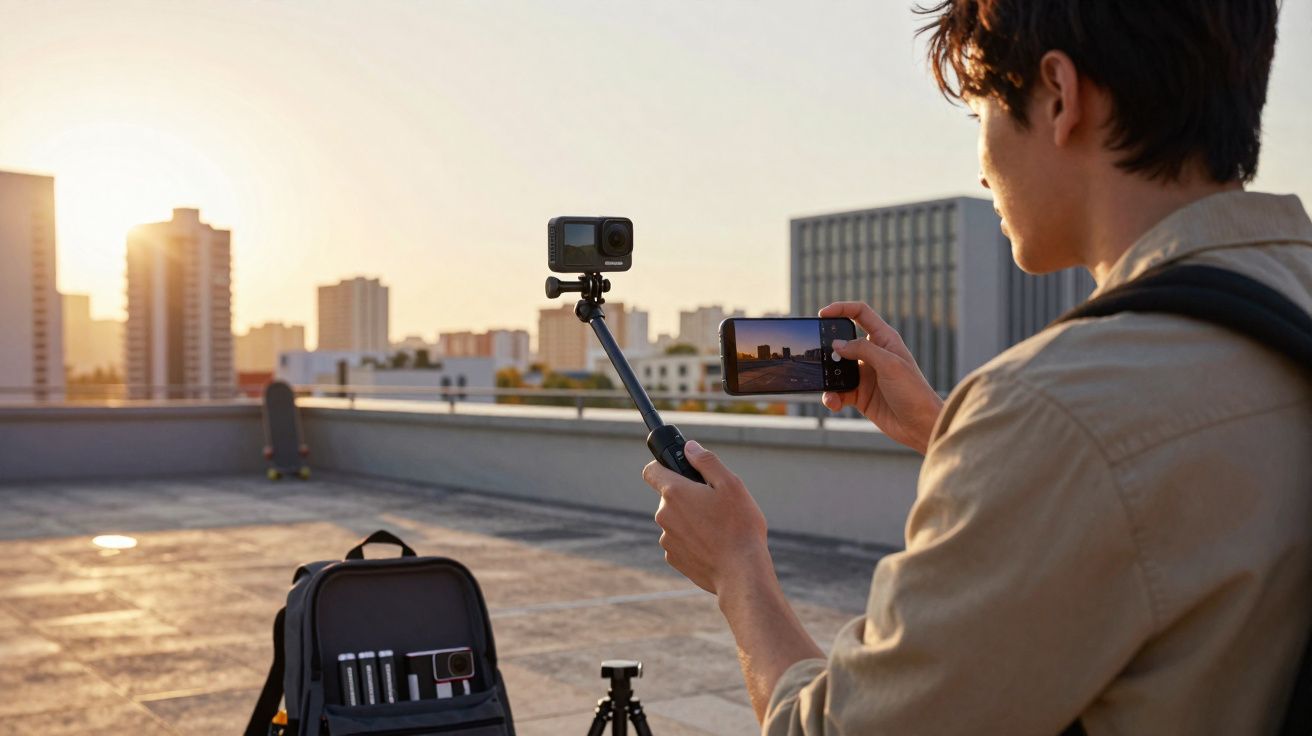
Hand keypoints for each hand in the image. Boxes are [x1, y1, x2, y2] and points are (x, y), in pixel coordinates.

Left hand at [641, 441, 770, 594]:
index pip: (652, 470)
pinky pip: (680, 541)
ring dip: (691, 520)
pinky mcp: (674, 558)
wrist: (741, 573)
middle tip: (715, 504)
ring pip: (676, 520)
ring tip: (718, 528)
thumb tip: (689, 447)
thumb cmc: (739, 526)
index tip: (679, 471)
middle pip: (669, 497)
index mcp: (675, 492)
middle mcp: (664, 515)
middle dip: (688, 497)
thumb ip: (706, 461)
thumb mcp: (731, 485)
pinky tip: (714, 545)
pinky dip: (693, 540)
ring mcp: (667, 539)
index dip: (663, 467)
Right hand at [819, 302, 943, 453]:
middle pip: (843, 341)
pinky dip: (832, 396)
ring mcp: (865, 375)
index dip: (842, 309)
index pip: (861, 314)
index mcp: (884, 339)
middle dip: (828, 347)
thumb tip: (837, 345)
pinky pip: (838, 391)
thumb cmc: (913, 391)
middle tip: (817, 355)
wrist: (921, 426)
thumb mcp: (889, 364)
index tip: (822, 314)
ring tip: (826, 386)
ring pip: (837, 369)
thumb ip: (862, 350)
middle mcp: (873, 354)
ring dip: (828, 376)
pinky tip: (833, 402)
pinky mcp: (859, 395)